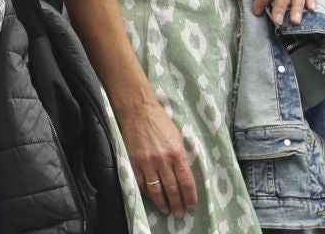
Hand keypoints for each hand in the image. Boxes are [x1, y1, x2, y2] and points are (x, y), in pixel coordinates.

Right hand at [118, 97, 195, 216]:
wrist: (137, 110)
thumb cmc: (160, 122)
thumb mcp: (178, 138)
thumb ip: (181, 157)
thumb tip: (184, 175)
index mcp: (177, 154)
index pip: (186, 182)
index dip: (189, 198)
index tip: (191, 207)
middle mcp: (163, 160)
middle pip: (172, 189)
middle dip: (177, 204)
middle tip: (179, 214)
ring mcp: (147, 162)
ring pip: (156, 189)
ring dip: (162, 203)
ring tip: (166, 211)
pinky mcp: (133, 161)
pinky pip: (141, 182)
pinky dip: (147, 192)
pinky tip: (152, 197)